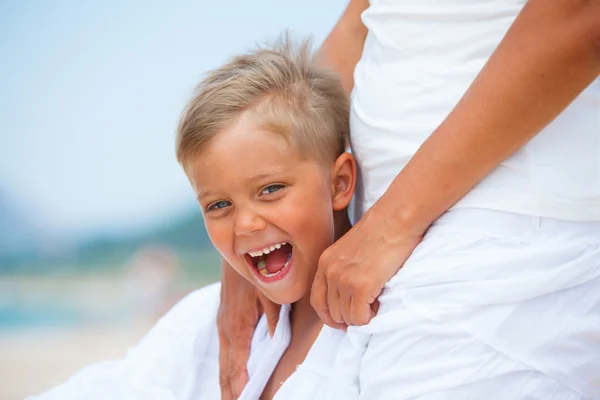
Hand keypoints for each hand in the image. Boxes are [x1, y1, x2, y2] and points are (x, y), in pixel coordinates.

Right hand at [217, 260, 279, 398]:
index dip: (240, 388)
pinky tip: (231, 377)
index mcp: (237, 325)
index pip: (236, 367)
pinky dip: (227, 367)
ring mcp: (222, 323)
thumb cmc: (255, 269)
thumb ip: (274, 319)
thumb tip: (276, 344)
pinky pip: (224, 350)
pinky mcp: (224, 318)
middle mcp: (226, 328)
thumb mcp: (269, 292)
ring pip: (223, 361)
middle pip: (225, 370)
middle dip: (230, 392)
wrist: (234, 248)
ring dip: (227, 383)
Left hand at [311, 202, 423, 328]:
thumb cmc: (380, 231)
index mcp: (325, 262)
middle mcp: (330, 272)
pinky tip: (377, 304)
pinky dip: (369, 317)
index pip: (317, 300)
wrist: (395, 220)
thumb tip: (346, 294)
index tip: (342, 320)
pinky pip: (360, 317)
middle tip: (364, 310)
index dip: (329, 316)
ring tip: (373, 303)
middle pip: (332, 312)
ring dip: (360, 317)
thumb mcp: (349, 249)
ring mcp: (344, 280)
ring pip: (346, 317)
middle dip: (348, 317)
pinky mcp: (361, 286)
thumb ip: (342, 269)